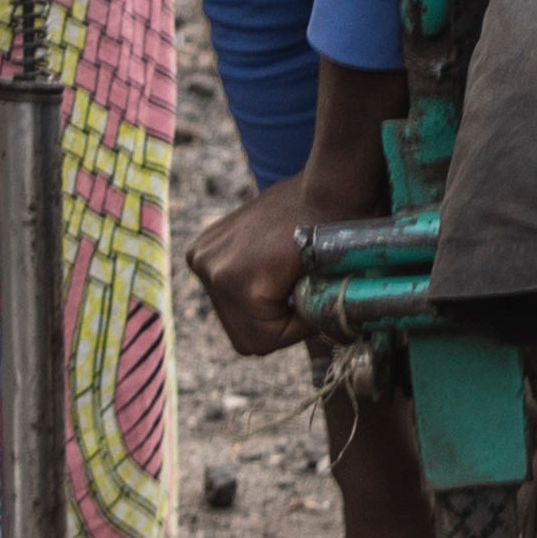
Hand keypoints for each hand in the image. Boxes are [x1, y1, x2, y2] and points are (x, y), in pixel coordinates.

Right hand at [185, 176, 318, 356]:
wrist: (325, 187)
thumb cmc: (336, 238)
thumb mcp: (328, 289)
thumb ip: (311, 322)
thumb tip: (320, 350)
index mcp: (236, 282)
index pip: (261, 343)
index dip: (294, 331)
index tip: (312, 307)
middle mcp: (210, 269)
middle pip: (241, 334)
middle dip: (275, 324)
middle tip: (301, 298)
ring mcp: (202, 256)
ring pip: (231, 314)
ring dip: (260, 308)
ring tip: (285, 280)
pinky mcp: (201, 247)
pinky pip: (224, 289)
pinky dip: (246, 288)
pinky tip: (266, 268)